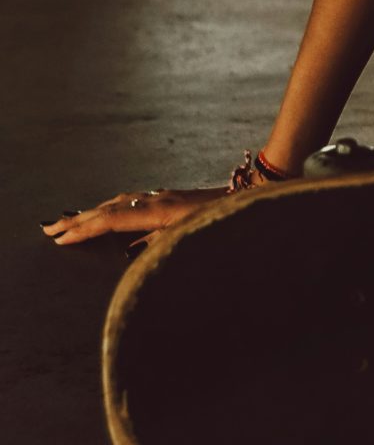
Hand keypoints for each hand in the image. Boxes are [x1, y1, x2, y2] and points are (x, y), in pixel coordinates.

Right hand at [40, 187, 229, 247]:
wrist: (251, 192)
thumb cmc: (226, 219)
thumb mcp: (194, 235)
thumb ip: (162, 244)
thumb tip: (128, 252)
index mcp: (160, 211)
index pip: (112, 219)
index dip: (85, 229)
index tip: (61, 237)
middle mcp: (157, 200)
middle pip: (109, 208)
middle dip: (79, 219)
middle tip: (50, 229)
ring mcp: (163, 196)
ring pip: (119, 202)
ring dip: (93, 212)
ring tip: (71, 222)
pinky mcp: (170, 198)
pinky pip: (131, 201)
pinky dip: (112, 208)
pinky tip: (108, 214)